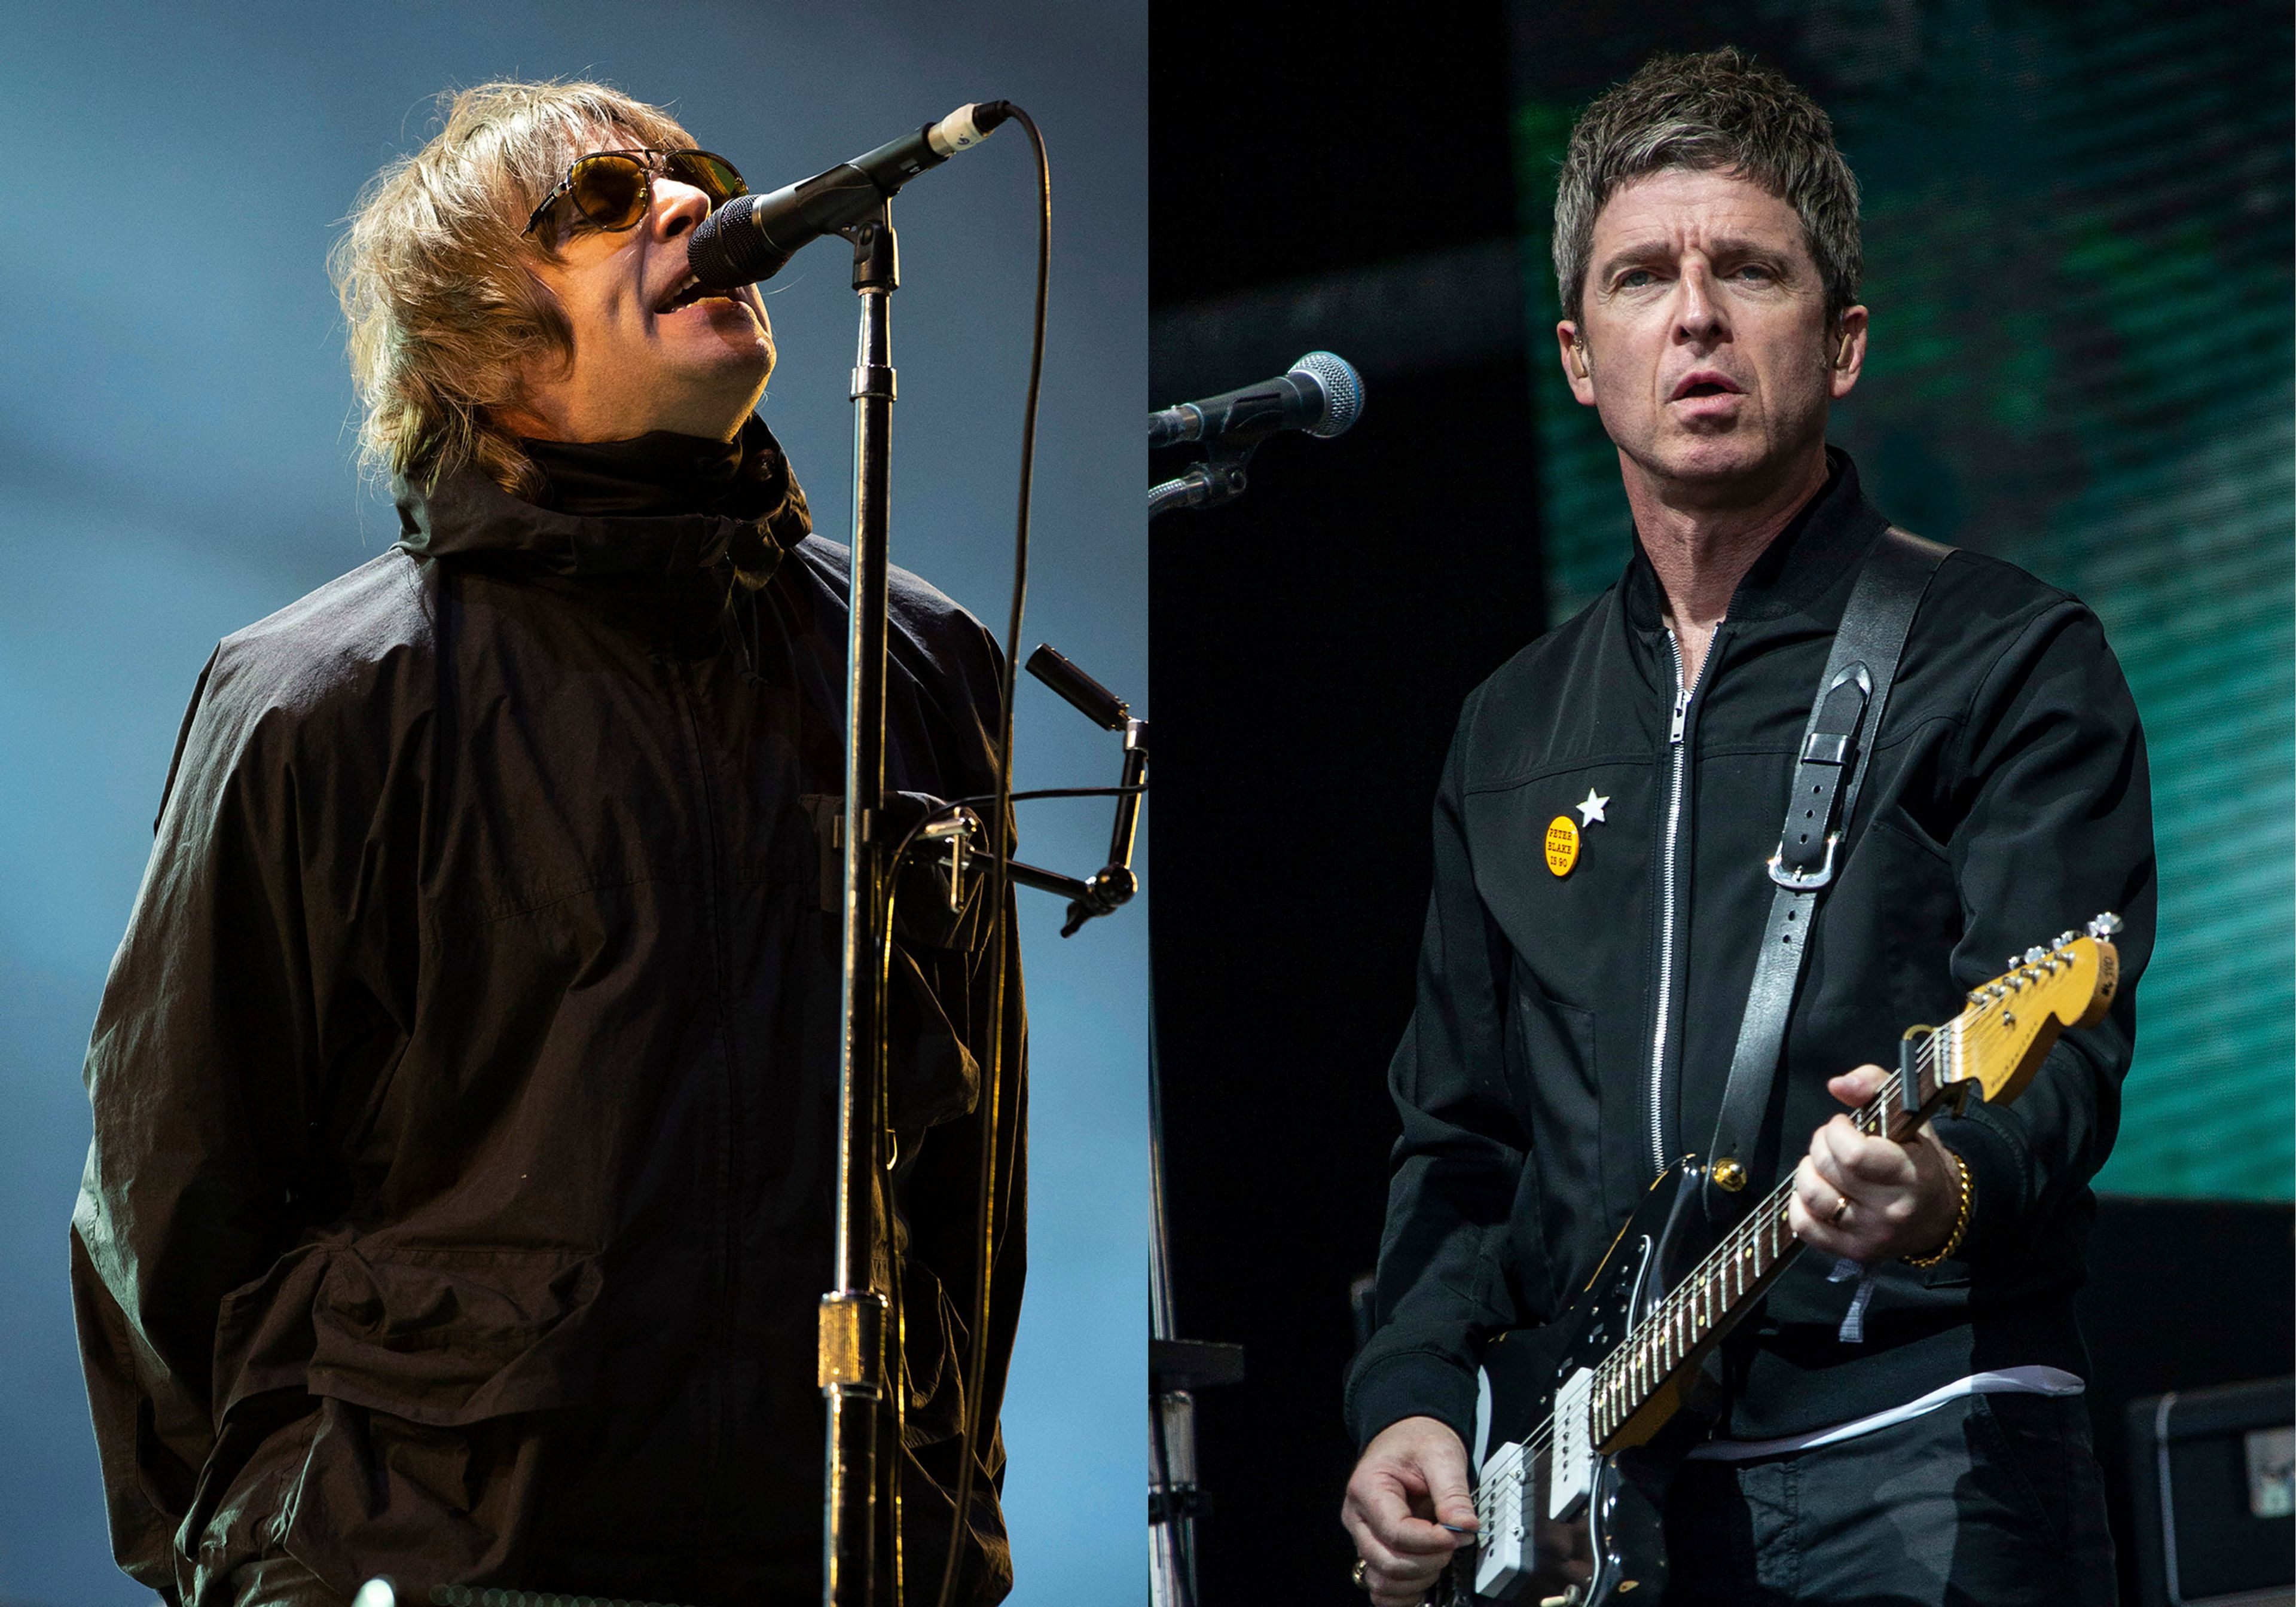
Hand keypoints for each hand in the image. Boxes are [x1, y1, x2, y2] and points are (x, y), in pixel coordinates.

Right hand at [1341, 1415, 1476, 1605]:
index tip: (1457, 1535)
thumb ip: (1453, 1492)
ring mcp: (1364, 1537)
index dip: (1430, 1541)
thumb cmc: (1418, 1442)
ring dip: (1418, 1579)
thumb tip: (1466, 1525)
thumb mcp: (1441, 1455)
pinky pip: (1381, 1587)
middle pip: (1386, 1561)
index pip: (1395, 1531)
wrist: (1408, 1436)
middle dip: (1428, 1561)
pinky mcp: (1375, 1551)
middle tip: (1453, 1542)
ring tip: (1440, 1555)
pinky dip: (1404, 1593)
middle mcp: (1358, 1517)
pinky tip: (1426, 1579)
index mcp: (1368, 1488)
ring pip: (1381, 1580)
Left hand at [1786, 1064, 1959, 1262]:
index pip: (1853, 1155)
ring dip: (1808, 1172)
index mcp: (1909, 1174)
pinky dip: (1800, 1204)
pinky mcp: (1854, 1252)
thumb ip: (1874, 1085)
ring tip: (1823, 1165)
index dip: (1836, 1131)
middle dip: (1821, 1145)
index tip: (1843, 1124)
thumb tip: (1838, 1085)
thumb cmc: (1917, 1158)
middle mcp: (1891, 1210)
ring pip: (1813, 1197)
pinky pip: (1806, 1227)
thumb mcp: (1907, 1116)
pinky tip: (1818, 1190)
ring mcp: (1871, 1235)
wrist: (1939, 1214)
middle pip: (1829, 1170)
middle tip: (1832, 1141)